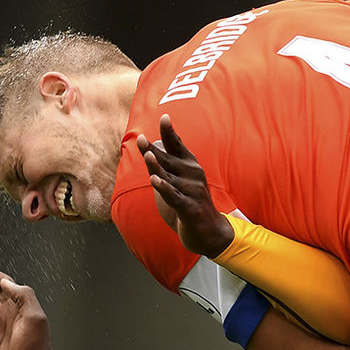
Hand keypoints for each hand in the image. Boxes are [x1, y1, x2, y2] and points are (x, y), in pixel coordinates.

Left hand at [137, 114, 234, 257]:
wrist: (209, 231)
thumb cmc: (190, 203)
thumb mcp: (178, 181)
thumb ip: (165, 165)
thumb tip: (152, 145)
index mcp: (190, 166)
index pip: (178, 146)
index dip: (170, 132)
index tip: (164, 117)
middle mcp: (193, 176)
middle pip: (169, 161)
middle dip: (153, 150)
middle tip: (140, 140)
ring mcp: (192, 192)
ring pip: (170, 178)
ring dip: (157, 168)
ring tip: (147, 156)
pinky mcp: (190, 209)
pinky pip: (174, 197)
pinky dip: (164, 189)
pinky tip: (154, 181)